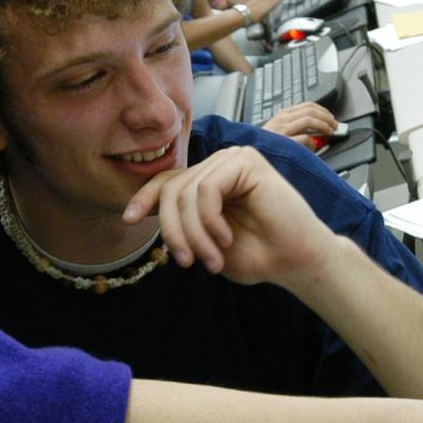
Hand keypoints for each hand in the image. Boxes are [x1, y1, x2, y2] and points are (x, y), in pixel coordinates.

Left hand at [123, 146, 338, 286]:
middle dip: (173, 231)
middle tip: (187, 262)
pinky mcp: (246, 161)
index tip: (128, 219)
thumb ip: (179, 222)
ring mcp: (232, 160)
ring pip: (187, 193)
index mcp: (208, 182)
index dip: (144, 198)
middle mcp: (218, 166)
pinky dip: (210, 220)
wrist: (294, 261)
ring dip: (194, 233)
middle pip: (171, 190)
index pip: (166, 182)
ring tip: (212, 259)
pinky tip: (225, 238)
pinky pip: (206, 188)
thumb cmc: (256, 254)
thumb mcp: (204, 242)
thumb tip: (139, 209)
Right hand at [263, 102, 338, 148]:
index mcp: (282, 114)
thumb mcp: (277, 130)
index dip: (322, 110)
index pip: (307, 105)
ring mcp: (282, 130)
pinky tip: (314, 146)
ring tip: (330, 132)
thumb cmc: (265, 147)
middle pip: (311, 110)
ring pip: (309, 120)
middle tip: (334, 125)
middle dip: (327, 117)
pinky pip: (304, 137)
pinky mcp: (283, 142)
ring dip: (324, 125)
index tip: (330, 117)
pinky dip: (313, 141)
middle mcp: (282, 119)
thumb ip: (294, 126)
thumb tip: (315, 129)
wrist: (251, 154)